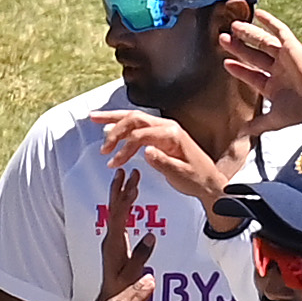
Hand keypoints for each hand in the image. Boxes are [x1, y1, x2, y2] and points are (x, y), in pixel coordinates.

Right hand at [88, 112, 234, 207]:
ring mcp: (163, 129)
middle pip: (135, 119)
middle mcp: (167, 126)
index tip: (114, 162)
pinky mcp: (160, 135)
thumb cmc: (197, 179)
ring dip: (113, 120)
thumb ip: (163, 163)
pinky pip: (138, 128)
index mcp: (172, 134)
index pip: (141, 134)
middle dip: (114, 128)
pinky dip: (122, 127)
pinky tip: (109, 128)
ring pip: (134, 118)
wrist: (209, 182)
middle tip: (102, 146)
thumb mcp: (180, 175)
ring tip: (93, 118)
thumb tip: (146, 151)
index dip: (125, 147)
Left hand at [92, 160, 164, 299]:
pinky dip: (125, 205)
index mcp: (113, 244)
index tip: (133, 183)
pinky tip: (130, 197)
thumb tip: (151, 235)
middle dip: (120, 188)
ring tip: (127, 177)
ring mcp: (112, 239)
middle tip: (126, 170)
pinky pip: (120, 218)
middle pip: (114, 208)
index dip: (125, 199)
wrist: (110, 298)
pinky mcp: (115, 242)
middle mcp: (110, 238)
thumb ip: (140, 255)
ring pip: (116, 211)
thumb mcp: (132, 275)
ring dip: (122, 193)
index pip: (119, 216)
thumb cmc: (121, 289)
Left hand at [223, 12, 301, 132]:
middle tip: (222, 39)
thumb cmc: (300, 110)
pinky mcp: (292, 47)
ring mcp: (284, 57)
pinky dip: (270, 21)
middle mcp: (277, 70)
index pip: (251, 74)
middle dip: (238, 48)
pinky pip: (280, 30)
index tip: (225, 63)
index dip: (238, 69)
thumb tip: (242, 134)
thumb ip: (258, 124)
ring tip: (233, 26)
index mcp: (273, 86)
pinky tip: (258, 13)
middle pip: (253, 56)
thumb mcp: (275, 120)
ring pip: (262, 42)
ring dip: (248, 33)